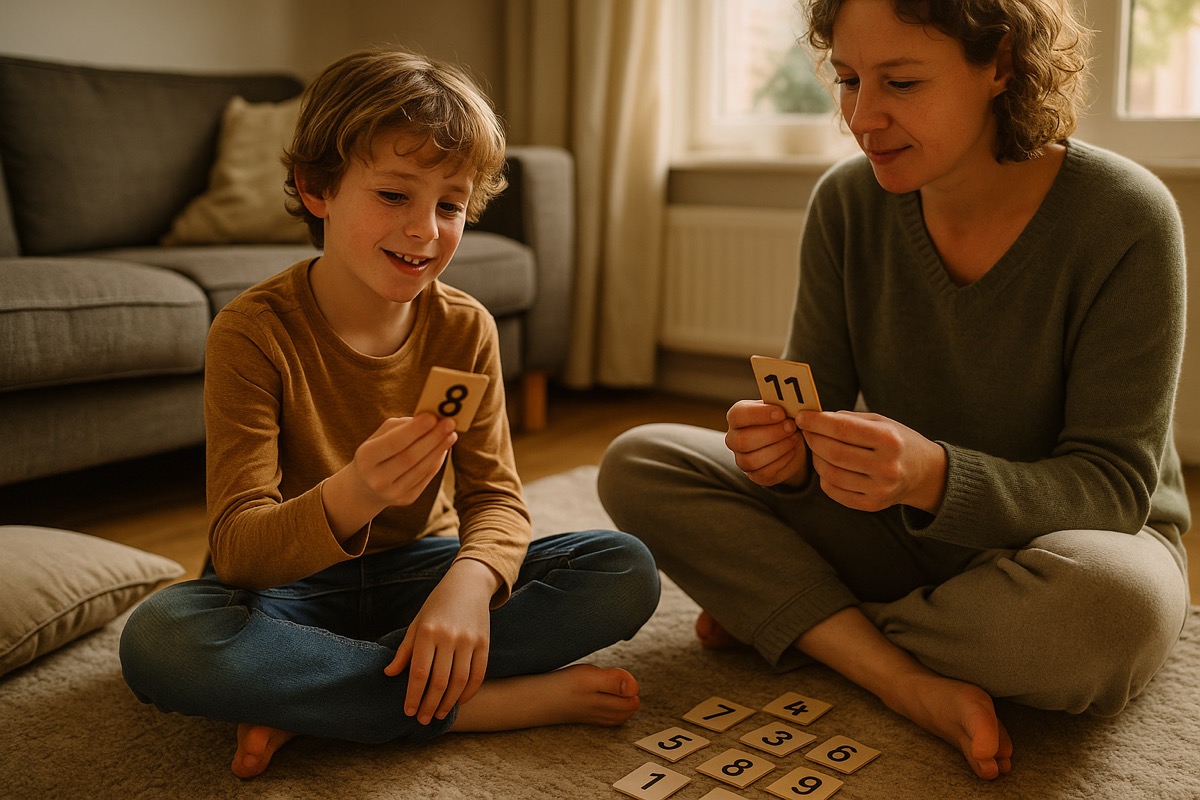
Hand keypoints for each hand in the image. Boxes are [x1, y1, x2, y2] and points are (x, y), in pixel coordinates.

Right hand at [322, 414, 456, 539]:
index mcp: (366, 458)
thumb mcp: (378, 436)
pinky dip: (436, 462)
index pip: (394, 443)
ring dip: (439, 450)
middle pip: (410, 457)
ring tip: (451, 435)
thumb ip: (401, 425)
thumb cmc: (376, 452)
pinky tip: (443, 449)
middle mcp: (377, 478)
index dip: (415, 430)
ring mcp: (392, 492)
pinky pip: (426, 478)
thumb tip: (431, 418)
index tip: (433, 417)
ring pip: (422, 468)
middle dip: (433, 438)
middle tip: (450, 424)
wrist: (365, 487)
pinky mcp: (405, 499)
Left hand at [384, 558, 498, 724]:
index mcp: (428, 632)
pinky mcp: (485, 642)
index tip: (409, 711)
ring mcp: (469, 640)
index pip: (419, 673)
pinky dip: (469, 691)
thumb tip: (390, 674)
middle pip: (439, 681)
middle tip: (423, 719)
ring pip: (459, 681)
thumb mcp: (417, 623)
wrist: (468, 584)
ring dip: (448, 702)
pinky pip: (478, 674)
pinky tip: (460, 701)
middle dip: (429, 705)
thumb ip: (405, 650)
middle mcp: (449, 637)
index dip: (413, 696)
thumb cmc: (437, 605)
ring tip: (439, 714)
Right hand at [724, 400, 809, 486]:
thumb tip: (791, 403)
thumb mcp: (779, 407)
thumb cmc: (781, 420)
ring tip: (795, 438)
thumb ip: (780, 405)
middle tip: (791, 426)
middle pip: (744, 440)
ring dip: (779, 448)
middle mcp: (734, 439)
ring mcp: (741, 459)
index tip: (781, 413)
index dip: (758, 414)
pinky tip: (793, 450)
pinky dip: (782, 461)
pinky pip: (765, 473)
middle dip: (771, 434)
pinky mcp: (754, 475)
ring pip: (753, 459)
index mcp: (736, 417)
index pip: (738, 415)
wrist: (789, 440)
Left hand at [797, 410, 945, 512]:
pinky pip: (833, 491)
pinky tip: (827, 465)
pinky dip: (824, 476)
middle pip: (833, 452)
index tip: (802, 417)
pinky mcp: (871, 504)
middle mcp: (886, 467)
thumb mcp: (881, 422)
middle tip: (806, 431)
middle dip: (813, 439)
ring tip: (818, 448)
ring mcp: (879, 489)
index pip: (843, 429)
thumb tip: (813, 418)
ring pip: (830, 473)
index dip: (817, 422)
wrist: (925, 473)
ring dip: (816, 458)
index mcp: (890, 440)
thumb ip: (848, 419)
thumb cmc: (898, 441)